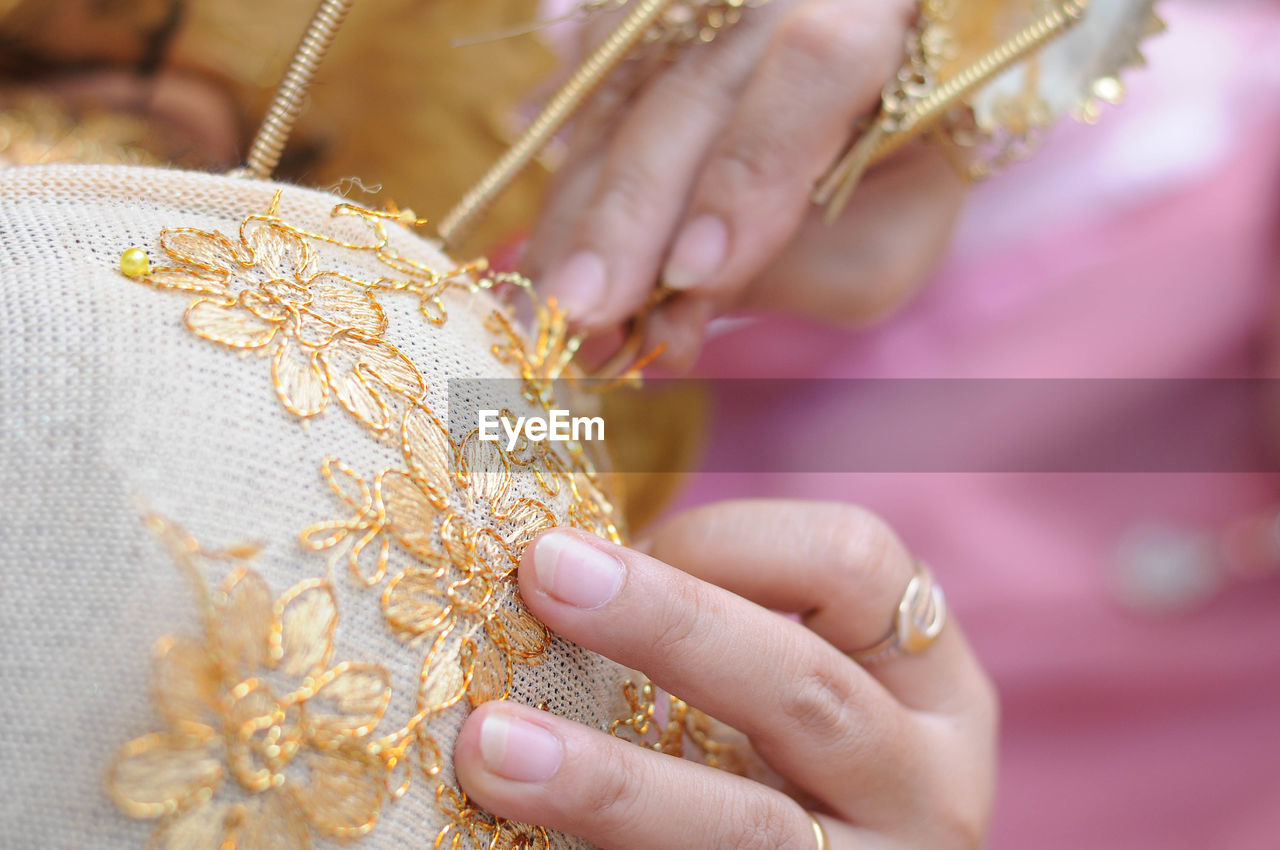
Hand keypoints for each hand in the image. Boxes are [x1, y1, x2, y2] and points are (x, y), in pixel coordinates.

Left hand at [454, 500, 997, 848]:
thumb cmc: (784, 761)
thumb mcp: (790, 685)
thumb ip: (718, 622)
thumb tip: (561, 559)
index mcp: (932, 685)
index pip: (860, 562)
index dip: (734, 536)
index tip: (630, 546)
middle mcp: (926, 785)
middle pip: (805, 686)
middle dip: (665, 622)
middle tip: (543, 573)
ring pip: (747, 828)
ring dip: (608, 781)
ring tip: (491, 747)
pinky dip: (604, 849)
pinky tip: (512, 831)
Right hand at [524, 0, 966, 367]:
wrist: (883, 101)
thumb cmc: (890, 184)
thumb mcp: (884, 243)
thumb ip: (796, 276)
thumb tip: (668, 321)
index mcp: (884, 14)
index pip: (818, 68)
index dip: (744, 175)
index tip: (692, 273)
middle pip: (692, 84)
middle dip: (627, 212)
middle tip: (578, 311)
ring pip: (618, 88)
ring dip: (576, 210)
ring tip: (551, 307)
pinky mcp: (642, 12)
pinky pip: (582, 79)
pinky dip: (562, 172)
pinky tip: (548, 248)